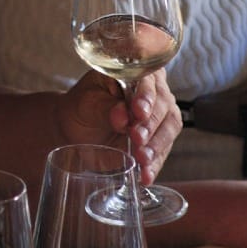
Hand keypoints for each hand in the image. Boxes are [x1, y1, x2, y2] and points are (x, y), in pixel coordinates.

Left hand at [56, 69, 180, 184]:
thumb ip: (104, 107)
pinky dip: (155, 164)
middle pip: (163, 105)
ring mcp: (160, 115)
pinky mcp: (158, 139)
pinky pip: (162, 151)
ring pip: (169, 128)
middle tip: (137, 138)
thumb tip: (122, 115)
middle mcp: (154, 90)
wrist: (77, 128)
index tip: (138, 112)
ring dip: (157, 146)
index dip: (146, 96)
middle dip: (151, 124)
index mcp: (136, 72)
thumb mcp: (87, 102)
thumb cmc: (82, 106)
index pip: (148, 81)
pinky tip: (146, 175)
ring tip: (142, 160)